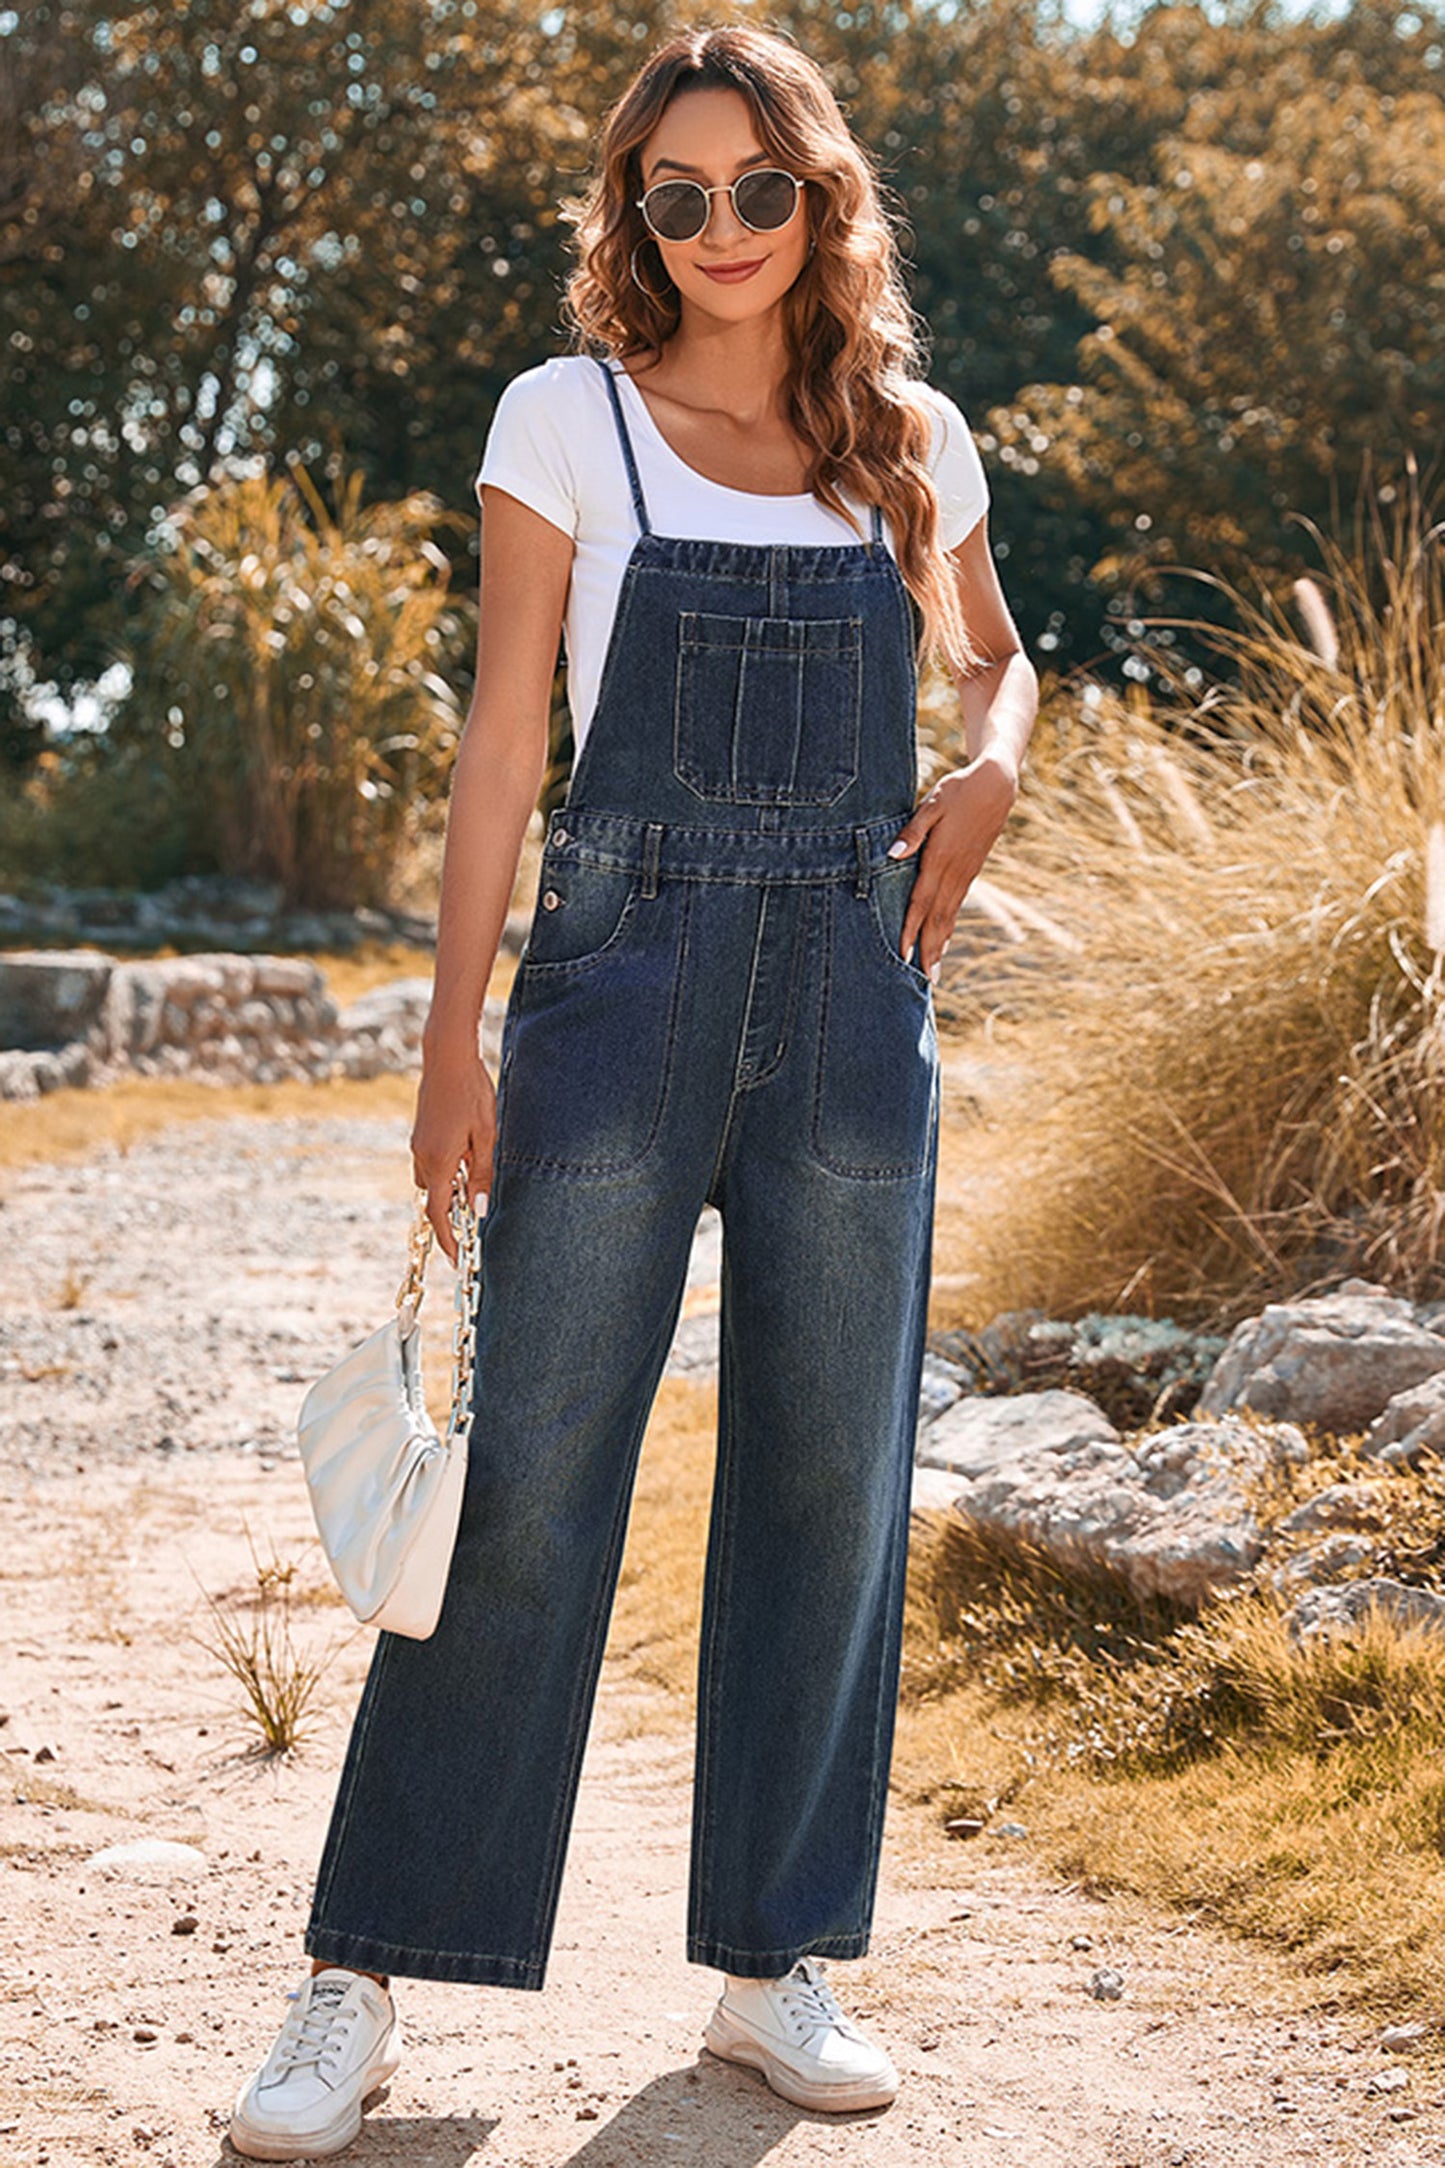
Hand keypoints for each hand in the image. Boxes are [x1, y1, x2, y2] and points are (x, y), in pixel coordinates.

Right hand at [410, 1043, 496, 1262]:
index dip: (448, 1240)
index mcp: (437, 1162)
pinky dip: (446, 1169)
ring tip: (475, 1177)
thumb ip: (481, 1174)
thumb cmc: (471, 1093)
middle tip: (474, 1219)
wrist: (447, 1057)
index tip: (459, 1260)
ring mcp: (417, 1144)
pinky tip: (465, 1153)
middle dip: (451, 1213)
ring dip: (450, 1187)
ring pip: (432, 1181)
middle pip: (434, 1199)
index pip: (439, 1215)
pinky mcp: (420, 1133)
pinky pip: (430, 1163)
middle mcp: (421, 1157)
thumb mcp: (485, 1136)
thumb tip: (478, 1211)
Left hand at [888, 750, 1018, 977]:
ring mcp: (966, 873)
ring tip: (934, 971)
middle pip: (938, 918)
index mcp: (941, 858)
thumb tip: (892, 855)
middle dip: (930, 950)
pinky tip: (945, 940)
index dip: (912, 929)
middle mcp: (955, 872)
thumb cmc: (959, 790)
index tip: (904, 954)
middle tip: (924, 980)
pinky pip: (958, 905)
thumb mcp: (932, 803)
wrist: (997, 784)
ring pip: (950, 915)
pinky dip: (950, 926)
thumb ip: (913, 832)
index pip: (922, 901)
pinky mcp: (972, 870)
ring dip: (941, 944)